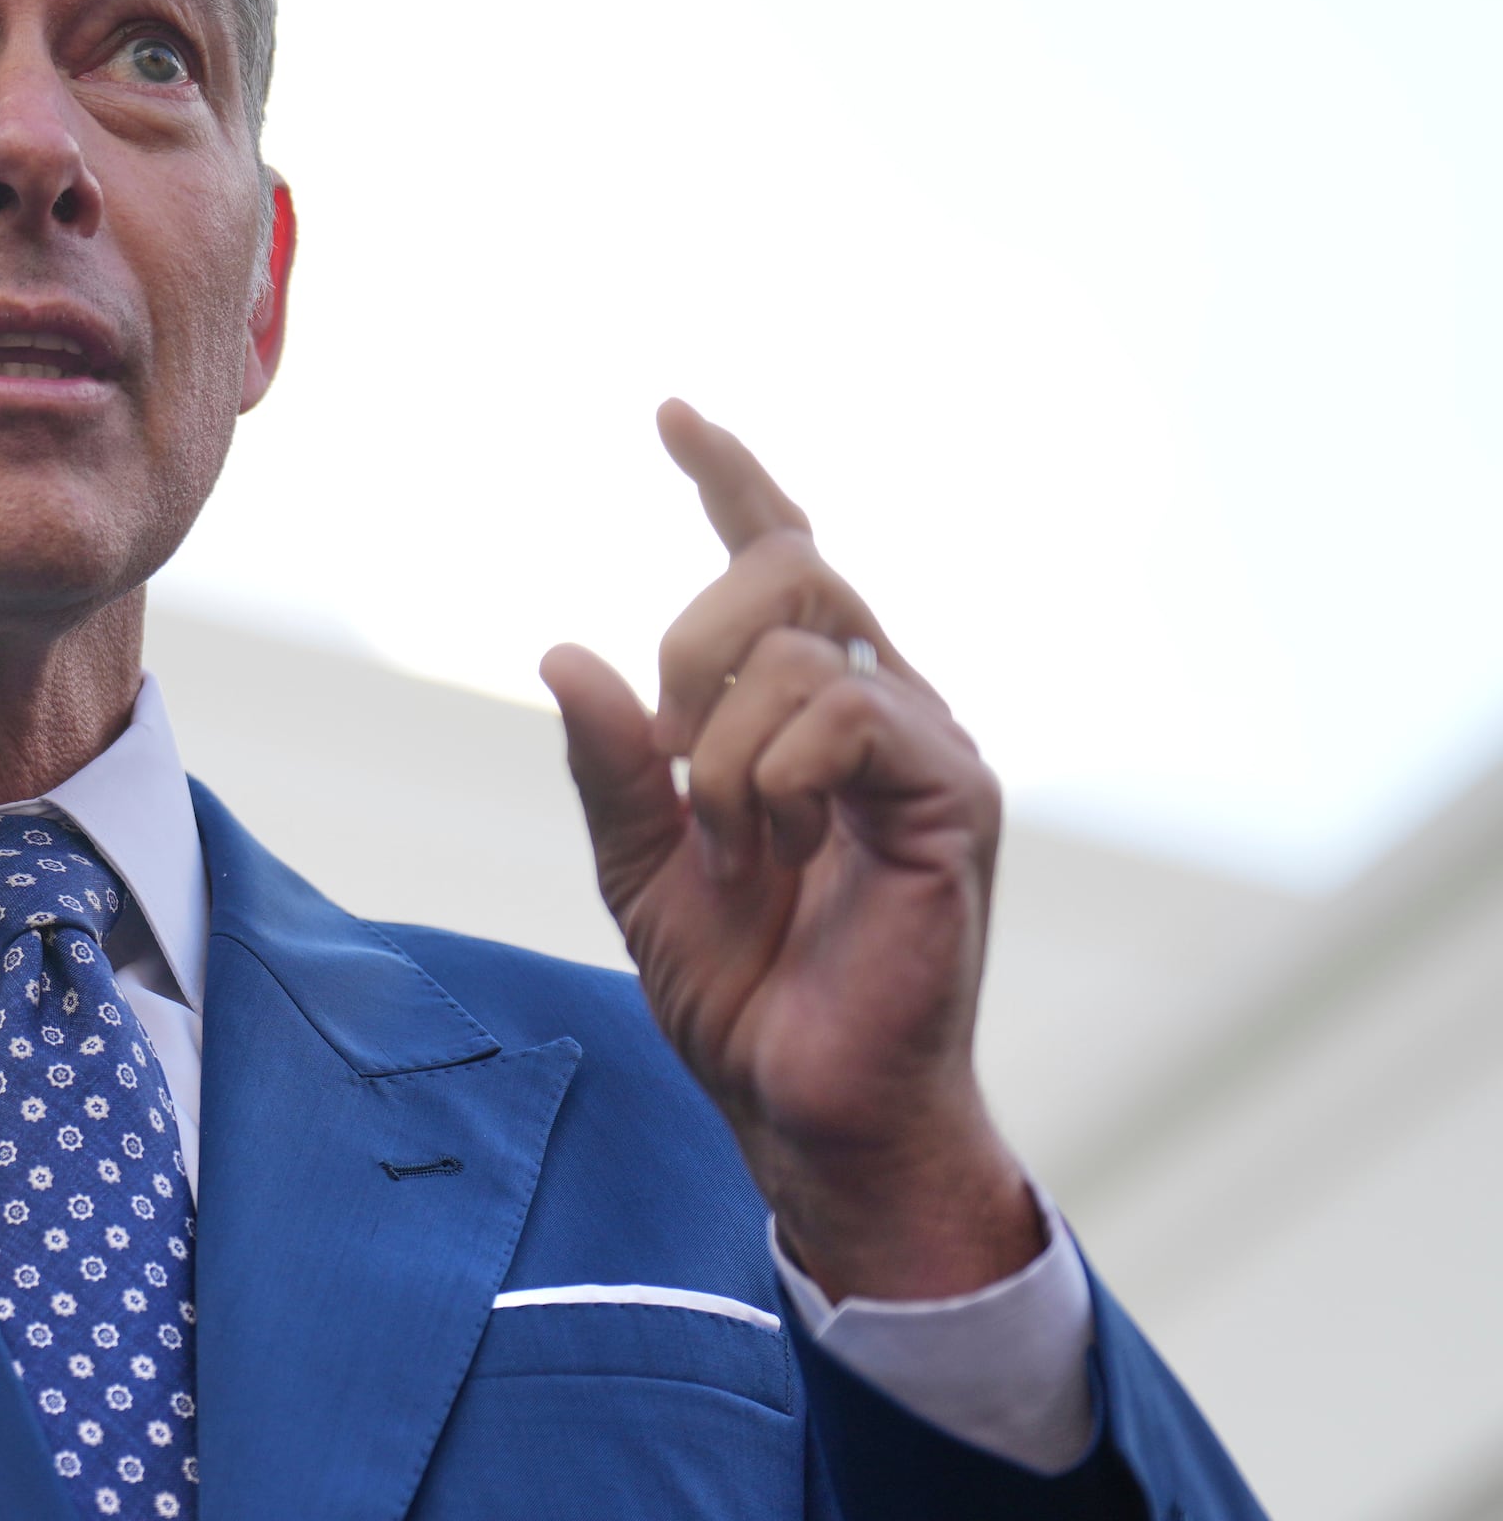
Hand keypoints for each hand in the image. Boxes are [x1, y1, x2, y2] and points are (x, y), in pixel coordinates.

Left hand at [538, 402, 1042, 1301]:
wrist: (806, 1106)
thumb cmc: (743, 993)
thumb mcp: (638, 867)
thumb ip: (609, 764)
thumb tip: (563, 655)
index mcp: (810, 712)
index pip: (779, 558)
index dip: (731, 480)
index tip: (672, 414)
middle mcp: (884, 705)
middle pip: (785, 567)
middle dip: (693, 641)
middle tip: (675, 763)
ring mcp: (929, 744)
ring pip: (799, 643)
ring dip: (723, 747)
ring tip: (738, 846)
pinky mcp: (956, 794)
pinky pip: (844, 711)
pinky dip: (773, 773)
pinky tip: (775, 844)